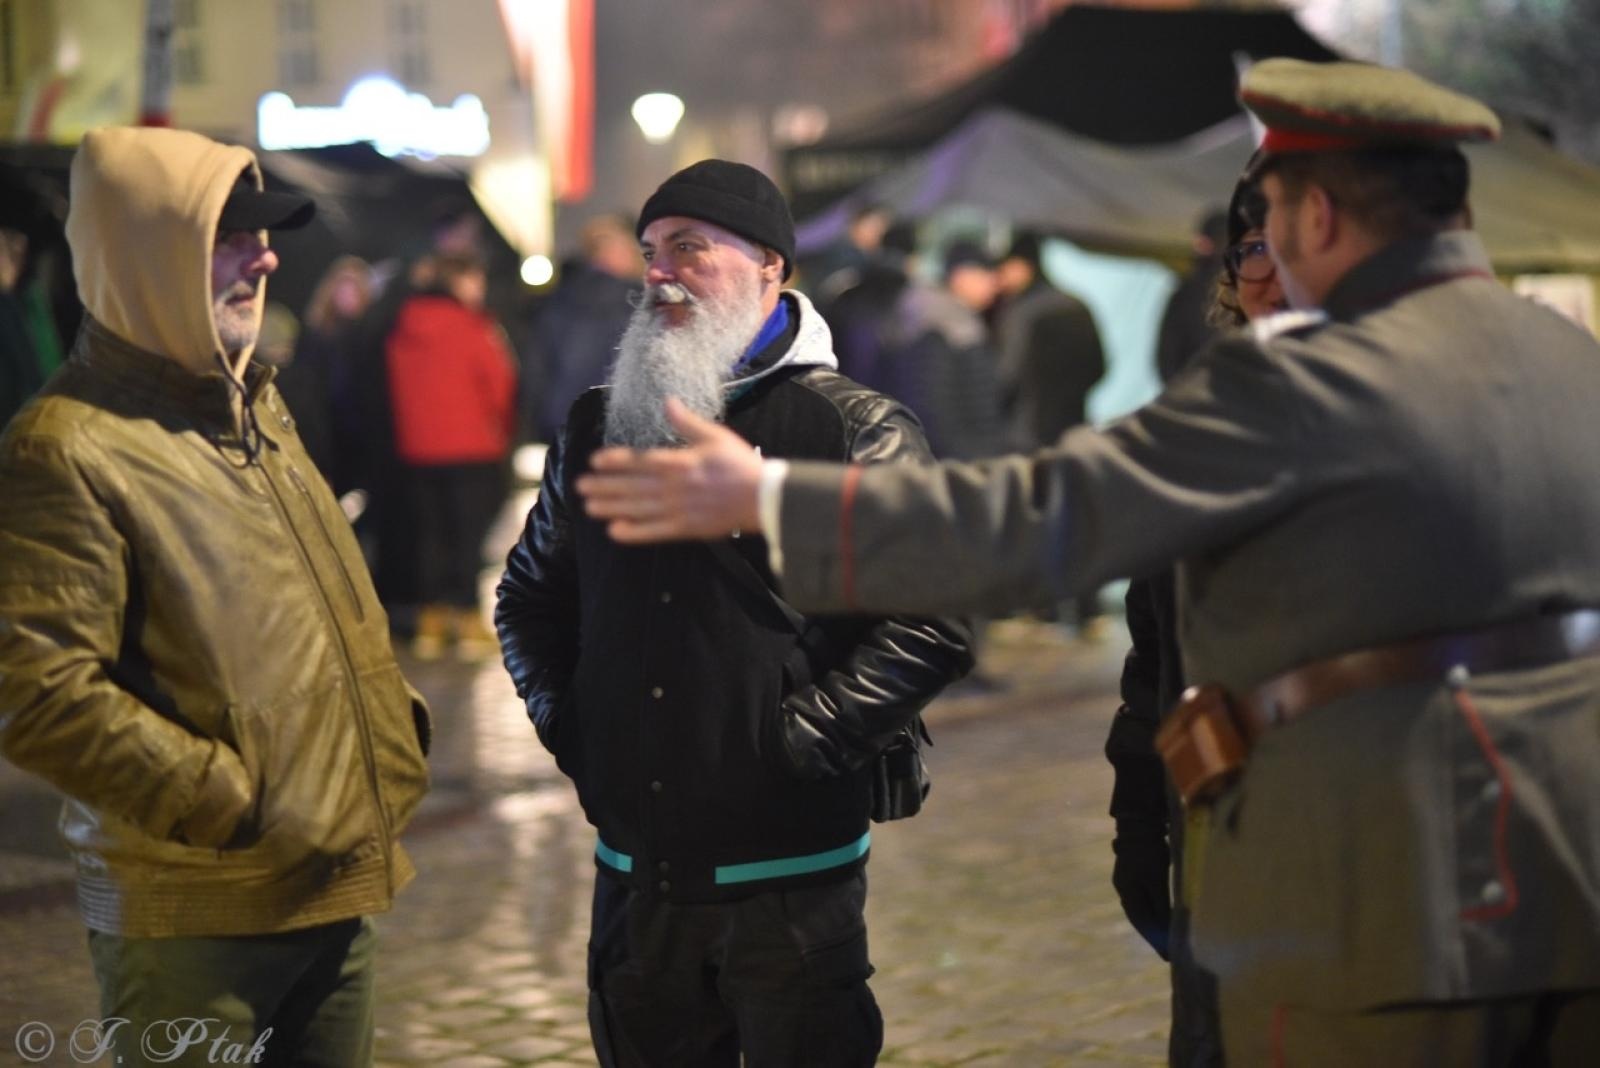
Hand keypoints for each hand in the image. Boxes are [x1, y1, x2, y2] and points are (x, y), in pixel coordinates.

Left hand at [577, 398, 764, 542]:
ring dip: (611, 507)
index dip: (615, 460)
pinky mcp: (686, 529)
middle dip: (604, 485)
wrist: (763, 497)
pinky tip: (615, 532)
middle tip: (580, 486)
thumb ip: (687, 422)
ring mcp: (678, 509)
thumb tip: (668, 402)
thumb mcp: (715, 436)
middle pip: (632, 485)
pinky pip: (655, 532)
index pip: (640, 460)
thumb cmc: (740, 464)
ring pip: (637, 508)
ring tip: (589, 507)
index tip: (594, 460)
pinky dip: (634, 533)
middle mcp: (674, 486)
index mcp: (680, 462)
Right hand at [1111, 828, 1172, 959]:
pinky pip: (1142, 899)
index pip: (1143, 924)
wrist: (1138, 825)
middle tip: (1168, 951)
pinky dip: (1152, 910)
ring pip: (1141, 909)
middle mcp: (1124, 891)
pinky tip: (1160, 914)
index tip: (1168, 956)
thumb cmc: (1149, 853)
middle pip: (1140, 919)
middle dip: (1154, 935)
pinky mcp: (1132, 875)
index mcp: (1128, 894)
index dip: (1156, 941)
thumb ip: (1161, 904)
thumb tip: (1167, 928)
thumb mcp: (1156, 880)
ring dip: (1153, 923)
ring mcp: (1126, 882)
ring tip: (1166, 936)